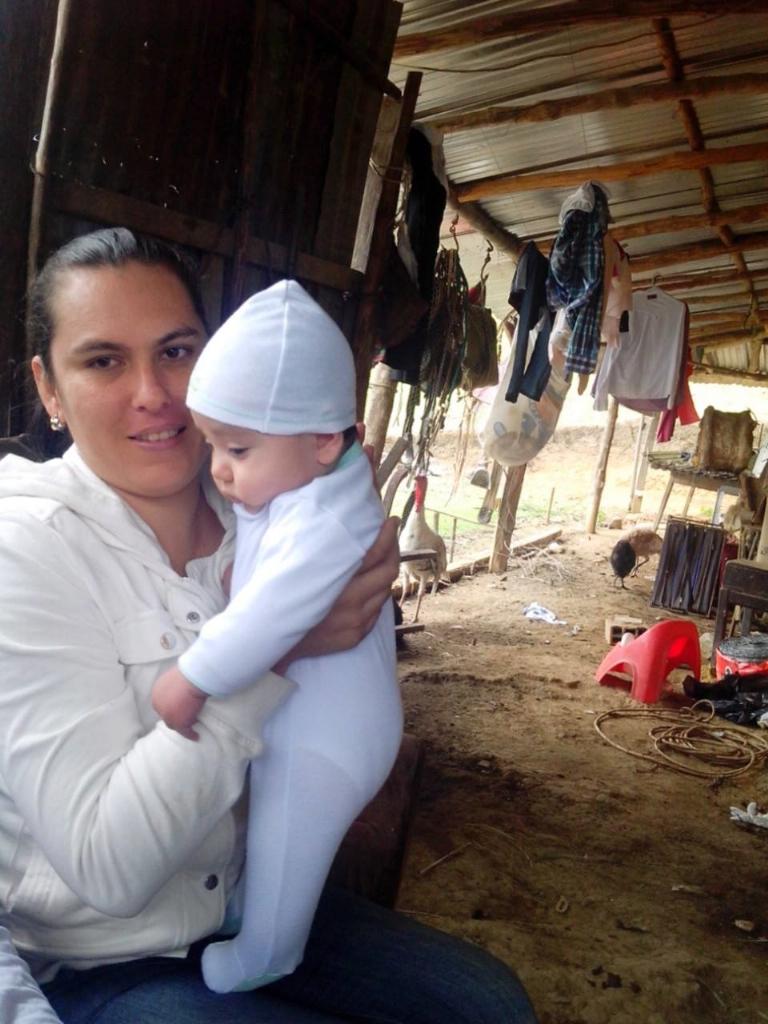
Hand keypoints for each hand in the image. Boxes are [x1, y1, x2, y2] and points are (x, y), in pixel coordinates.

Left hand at [152, 665, 208, 740]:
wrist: (195, 676)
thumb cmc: (192, 672)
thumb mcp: (180, 676)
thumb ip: (178, 683)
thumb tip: (186, 683)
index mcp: (157, 692)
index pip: (163, 703)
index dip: (172, 707)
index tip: (182, 709)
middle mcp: (158, 704)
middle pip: (167, 715)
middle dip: (176, 717)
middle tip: (188, 719)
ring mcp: (167, 715)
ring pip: (175, 724)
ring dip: (183, 726)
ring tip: (192, 727)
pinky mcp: (178, 722)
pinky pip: (185, 731)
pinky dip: (190, 735)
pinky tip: (196, 736)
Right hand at [274, 516, 399, 672]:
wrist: (268, 641)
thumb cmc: (274, 598)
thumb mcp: (286, 567)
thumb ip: (303, 548)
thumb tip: (314, 522)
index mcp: (336, 583)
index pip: (374, 555)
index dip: (387, 536)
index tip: (391, 522)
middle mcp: (352, 603)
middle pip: (387, 573)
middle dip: (392, 552)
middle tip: (389, 540)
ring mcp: (356, 622)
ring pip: (384, 592)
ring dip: (383, 576)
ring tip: (377, 563)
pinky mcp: (356, 636)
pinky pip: (376, 612)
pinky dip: (375, 597)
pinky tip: (367, 590)